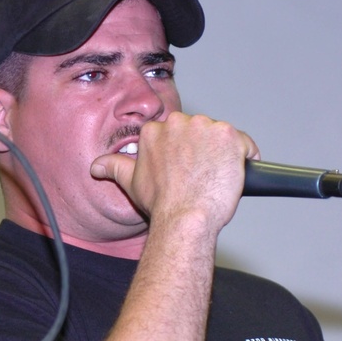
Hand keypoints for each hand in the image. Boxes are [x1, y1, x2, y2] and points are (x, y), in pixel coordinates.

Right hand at [91, 112, 259, 231]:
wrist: (185, 217)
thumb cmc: (161, 202)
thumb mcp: (131, 182)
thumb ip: (113, 167)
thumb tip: (96, 166)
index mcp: (156, 130)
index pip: (178, 133)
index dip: (186, 151)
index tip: (187, 168)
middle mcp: (180, 123)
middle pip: (200, 131)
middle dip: (204, 149)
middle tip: (201, 175)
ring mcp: (206, 128)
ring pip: (222, 136)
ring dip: (223, 154)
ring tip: (216, 176)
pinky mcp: (230, 137)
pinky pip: (245, 144)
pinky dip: (245, 157)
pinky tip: (234, 174)